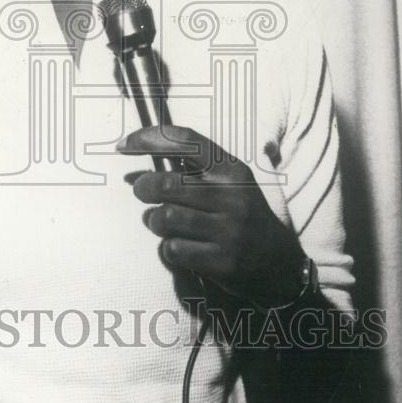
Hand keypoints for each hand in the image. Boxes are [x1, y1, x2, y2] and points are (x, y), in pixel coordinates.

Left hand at [118, 124, 304, 307]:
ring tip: (159, 222)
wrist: (278, 264)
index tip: (123, 144)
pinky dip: (167, 248)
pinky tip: (179, 247)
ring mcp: (229, 230)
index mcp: (232, 169)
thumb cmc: (239, 216)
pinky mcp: (223, 261)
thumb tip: (131, 173)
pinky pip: (172, 249)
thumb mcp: (224, 185)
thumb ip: (185, 173)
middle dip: (143, 187)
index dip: (148, 138)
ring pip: (165, 218)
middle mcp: (233, 196)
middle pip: (166, 184)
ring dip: (153, 220)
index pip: (185, 141)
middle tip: (141, 191)